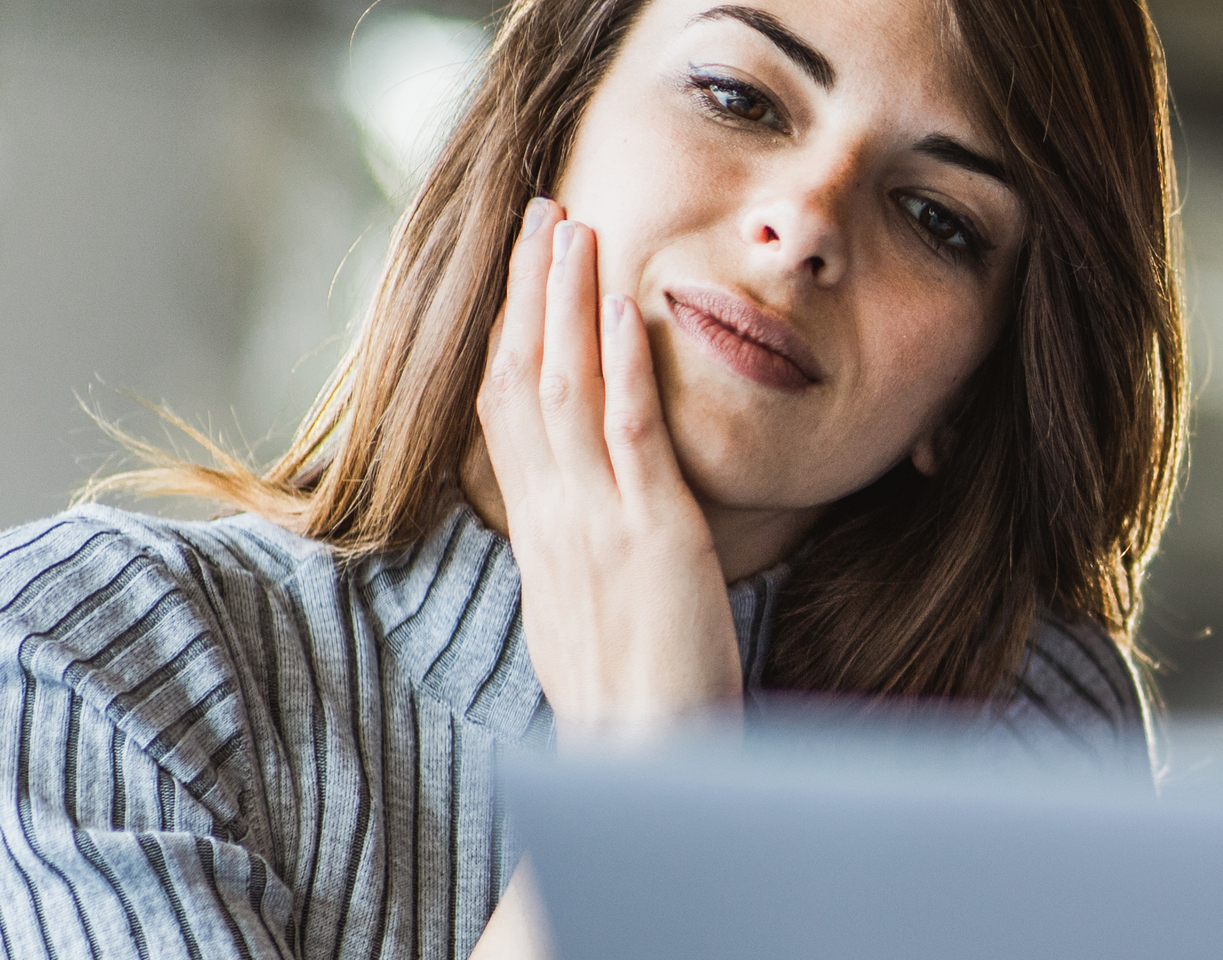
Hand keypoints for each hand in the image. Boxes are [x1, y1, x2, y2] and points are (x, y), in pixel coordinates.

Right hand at [474, 197, 744, 752]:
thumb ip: (581, 565)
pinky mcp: (652, 533)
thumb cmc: (633, 705)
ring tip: (572, 226)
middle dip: (530, 292)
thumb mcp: (589, 618)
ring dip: (567, 300)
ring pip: (566, 387)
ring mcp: (597, 520)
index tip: (519, 278)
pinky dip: (620, 363)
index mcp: (540, 535)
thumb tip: (577, 541)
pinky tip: (624, 305)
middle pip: (523, 379)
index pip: (510, 414)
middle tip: (539, 215)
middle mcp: (554, 517)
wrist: (645, 762)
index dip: (510, 337)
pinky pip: (628, 431)